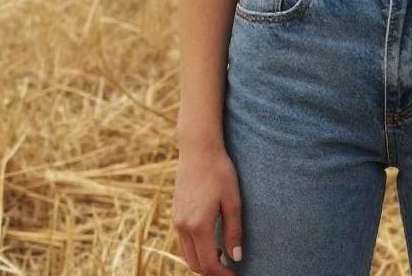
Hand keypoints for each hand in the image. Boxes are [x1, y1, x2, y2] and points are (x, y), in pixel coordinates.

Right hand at [172, 142, 242, 274]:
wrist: (198, 148)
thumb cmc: (219, 171)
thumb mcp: (233, 201)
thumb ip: (234, 232)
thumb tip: (236, 258)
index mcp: (198, 225)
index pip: (208, 264)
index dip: (222, 275)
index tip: (235, 275)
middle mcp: (183, 226)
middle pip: (195, 264)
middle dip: (211, 271)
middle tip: (230, 268)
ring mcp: (176, 219)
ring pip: (187, 253)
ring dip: (202, 260)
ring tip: (221, 254)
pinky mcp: (175, 212)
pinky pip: (183, 240)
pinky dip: (195, 247)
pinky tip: (210, 239)